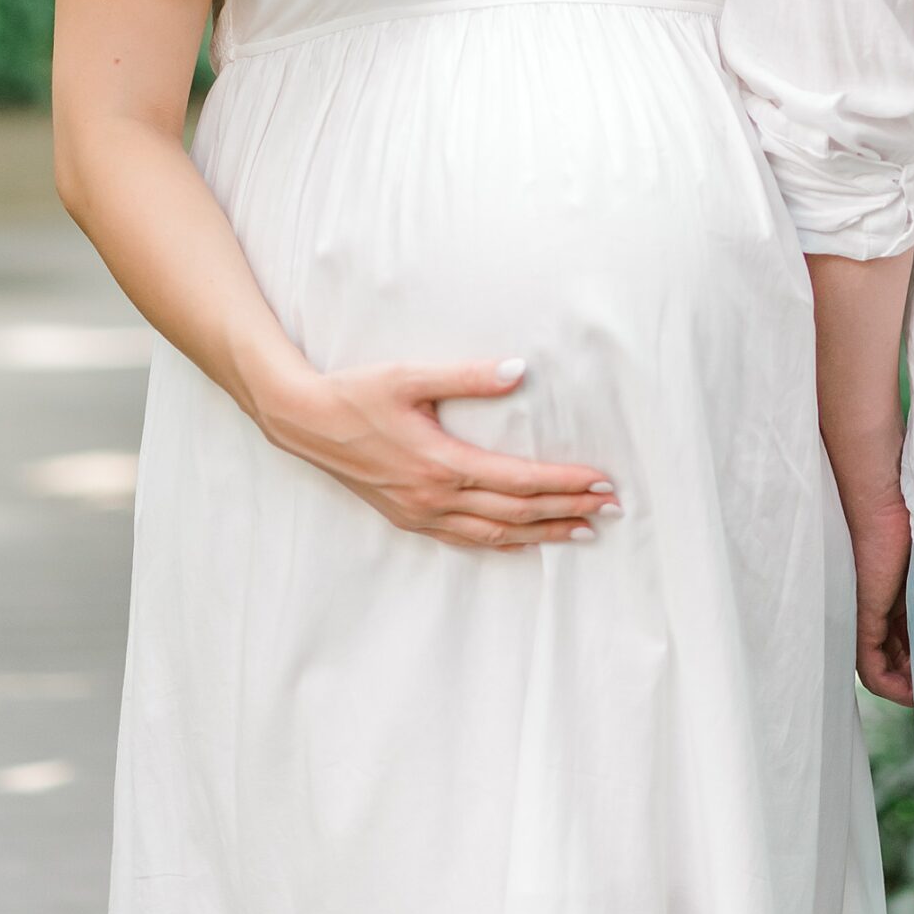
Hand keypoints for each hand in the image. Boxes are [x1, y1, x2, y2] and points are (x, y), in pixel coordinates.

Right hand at [257, 357, 617, 550]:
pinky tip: (523, 541)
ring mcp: (421, 514)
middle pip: (516, 513)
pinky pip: (466, 539)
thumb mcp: (411, 376)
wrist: (303, 421)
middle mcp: (435, 498)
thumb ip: (468, 376)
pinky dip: (503, 542)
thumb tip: (519, 370)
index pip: (519, 481)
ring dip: (542, 533)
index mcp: (442, 464)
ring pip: (495, 534)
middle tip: (610, 509)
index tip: (601, 481)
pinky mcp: (409, 518)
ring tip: (581, 531)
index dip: (564, 483)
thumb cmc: (357, 393)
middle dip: (567, 511)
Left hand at [844, 485, 913, 704]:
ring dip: (908, 687)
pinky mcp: (865, 614)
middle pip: (899, 659)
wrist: (889, 491)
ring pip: (885, 666)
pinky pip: (870, 666)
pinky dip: (889, 685)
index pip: (912, 642)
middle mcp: (886, 607)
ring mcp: (872, 612)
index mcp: (904, 594)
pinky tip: (912, 693)